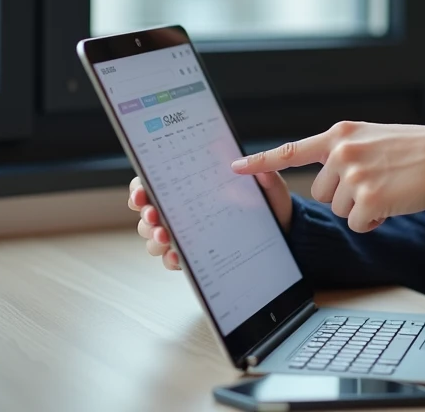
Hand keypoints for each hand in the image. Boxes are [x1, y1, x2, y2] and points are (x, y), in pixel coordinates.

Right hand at [127, 171, 293, 270]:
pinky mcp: (195, 254)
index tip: (141, 193)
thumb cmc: (270, 206)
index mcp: (194, 187)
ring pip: (154, 236)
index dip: (141, 188)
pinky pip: (172, 259)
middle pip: (148, 212)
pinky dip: (171, 258)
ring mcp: (187, 233)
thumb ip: (264, 176)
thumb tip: (251, 166)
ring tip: (166, 236)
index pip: (155, 183)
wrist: (283, 234)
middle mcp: (185, 210)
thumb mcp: (269, 188)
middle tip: (154, 216)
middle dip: (146, 215)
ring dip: (155, 237)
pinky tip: (177, 255)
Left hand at [232, 122, 424, 232]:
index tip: (233, 168)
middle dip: (344, 196)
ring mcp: (353, 174)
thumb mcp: (374, 138)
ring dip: (361, 209)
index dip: (260, 163)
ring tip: (389, 189)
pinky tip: (393, 204)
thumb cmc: (417, 150)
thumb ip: (345, 150)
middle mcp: (342, 151)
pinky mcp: (368, 198)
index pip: (291, 150)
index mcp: (341, 133)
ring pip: (338, 211)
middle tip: (376, 183)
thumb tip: (323, 173)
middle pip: (320, 193)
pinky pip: (357, 224)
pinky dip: (373, 222)